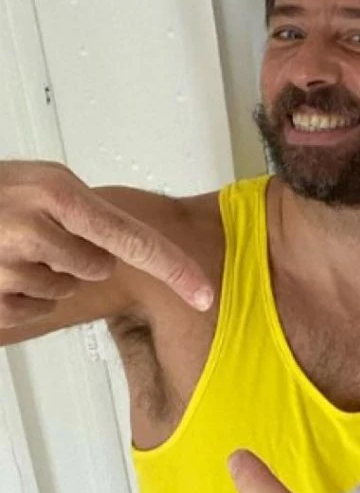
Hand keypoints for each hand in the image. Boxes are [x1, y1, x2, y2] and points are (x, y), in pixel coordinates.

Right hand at [0, 160, 212, 327]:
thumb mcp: (43, 184)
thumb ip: (86, 215)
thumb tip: (128, 252)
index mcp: (58, 191)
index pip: (133, 238)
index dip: (174, 269)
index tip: (206, 294)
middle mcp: (35, 223)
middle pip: (97, 267)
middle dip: (78, 258)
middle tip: (38, 234)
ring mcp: (8, 262)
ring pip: (63, 289)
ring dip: (45, 276)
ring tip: (10, 247)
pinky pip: (32, 308)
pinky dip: (21, 296)